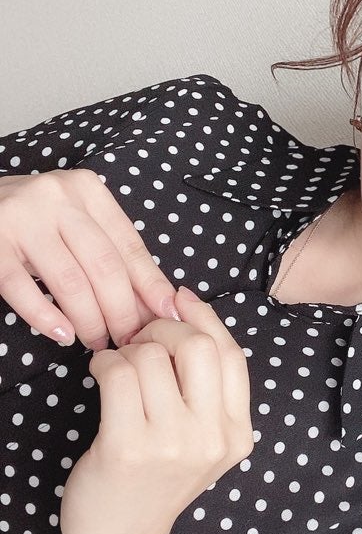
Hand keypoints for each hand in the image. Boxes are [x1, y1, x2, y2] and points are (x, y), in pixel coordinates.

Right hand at [0, 168, 180, 350]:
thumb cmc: (35, 219)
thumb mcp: (77, 221)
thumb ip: (112, 252)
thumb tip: (157, 301)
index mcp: (87, 191)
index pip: (129, 245)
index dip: (150, 285)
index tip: (167, 315)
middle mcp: (57, 197)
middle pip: (105, 266)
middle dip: (122, 311)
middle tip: (128, 340)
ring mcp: (22, 218)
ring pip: (70, 281)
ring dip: (89, 320)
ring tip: (97, 343)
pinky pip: (22, 289)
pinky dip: (46, 317)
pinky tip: (63, 335)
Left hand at [58, 286, 253, 533]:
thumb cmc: (155, 482)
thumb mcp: (202, 442)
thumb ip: (207, 390)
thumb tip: (186, 311)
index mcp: (237, 434)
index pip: (232, 355)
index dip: (206, 317)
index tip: (179, 298)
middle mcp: (212, 440)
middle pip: (198, 347)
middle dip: (163, 329)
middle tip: (141, 341)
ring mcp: (172, 445)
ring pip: (152, 357)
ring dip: (127, 350)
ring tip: (118, 366)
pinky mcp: (128, 447)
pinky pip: (118, 374)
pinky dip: (104, 363)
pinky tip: (100, 374)